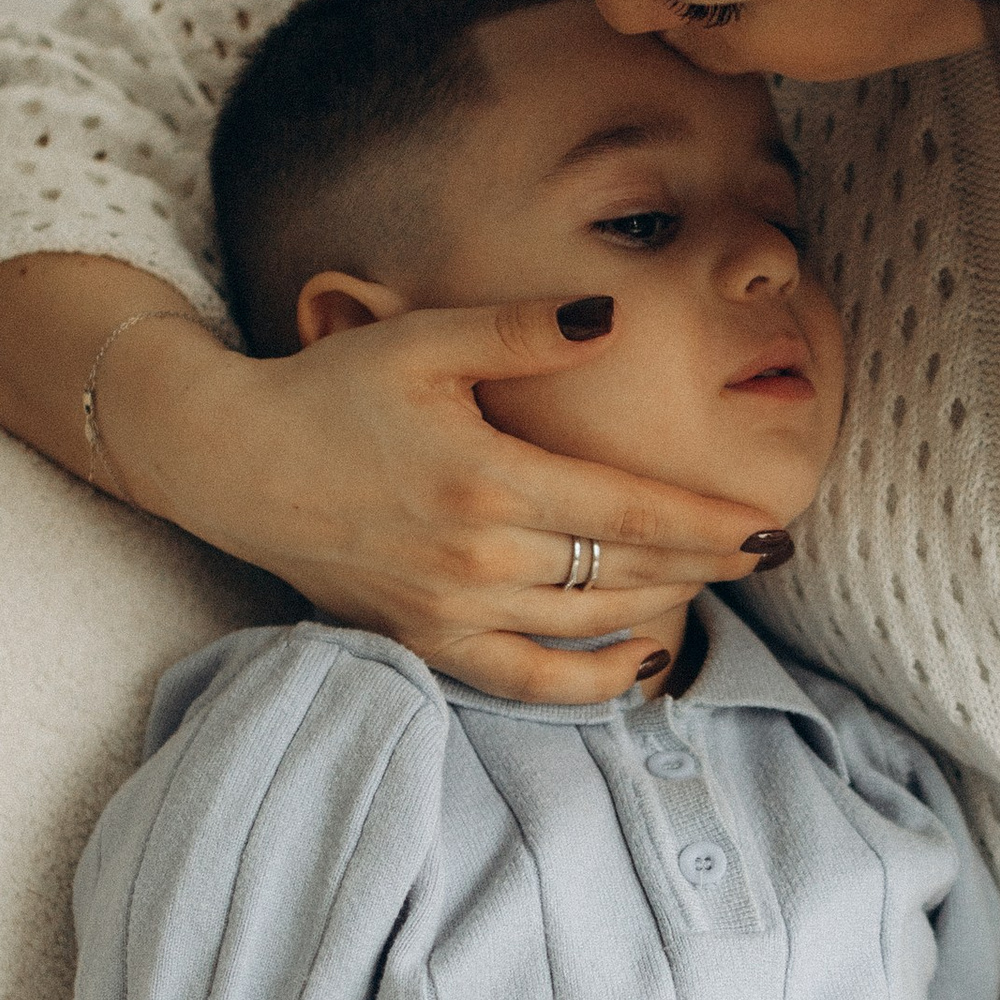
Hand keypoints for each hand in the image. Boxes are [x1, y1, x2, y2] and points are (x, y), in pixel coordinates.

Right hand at [116, 295, 787, 702]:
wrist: (230, 460)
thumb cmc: (330, 386)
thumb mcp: (426, 338)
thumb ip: (525, 330)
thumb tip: (615, 316)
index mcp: (488, 479)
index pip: (629, 513)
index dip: (708, 524)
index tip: (769, 527)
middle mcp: (475, 558)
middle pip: (624, 575)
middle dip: (705, 565)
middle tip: (767, 553)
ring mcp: (447, 611)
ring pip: (587, 627)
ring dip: (661, 609)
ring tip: (712, 583)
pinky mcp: (421, 641)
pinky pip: (525, 683)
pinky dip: (589, 682)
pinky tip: (638, 659)